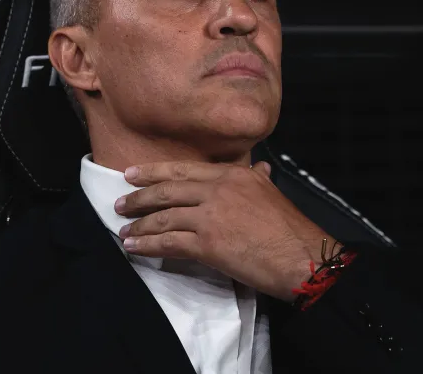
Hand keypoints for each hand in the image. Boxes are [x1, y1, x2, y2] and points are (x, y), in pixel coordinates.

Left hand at [115, 160, 337, 301]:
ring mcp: (210, 216)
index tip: (132, 174)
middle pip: (168, 190)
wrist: (302, 255)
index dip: (154, 172)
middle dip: (139, 197)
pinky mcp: (208, 244)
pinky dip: (148, 245)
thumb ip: (259, 178)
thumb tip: (260, 168)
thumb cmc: (290, 227)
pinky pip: (169, 242)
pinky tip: (135, 247)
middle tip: (120, 202)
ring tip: (124, 230)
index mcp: (232, 175)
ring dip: (140, 224)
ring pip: (165, 216)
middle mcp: (217, 189)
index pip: (184, 169)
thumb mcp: (272, 192)